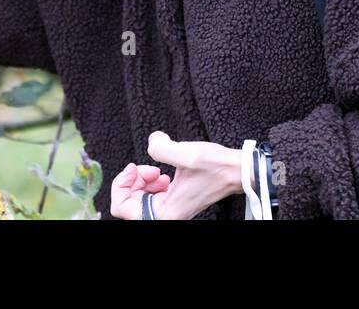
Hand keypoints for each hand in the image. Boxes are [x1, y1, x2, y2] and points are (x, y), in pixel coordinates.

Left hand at [110, 131, 244, 219]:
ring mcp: (169, 210)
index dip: (121, 184)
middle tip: (148, 168)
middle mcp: (165, 216)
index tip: (134, 167)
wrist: (237, 171)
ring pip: (138, 198)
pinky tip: (162, 174)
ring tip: (156, 170)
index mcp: (164, 214)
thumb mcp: (186, 153)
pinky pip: (150, 195)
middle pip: (128, 202)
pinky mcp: (174, 202)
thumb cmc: (216, 167)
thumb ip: (160, 147)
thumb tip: (153, 142)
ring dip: (142, 180)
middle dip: (134, 181)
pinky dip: (151, 182)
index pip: (120, 208)